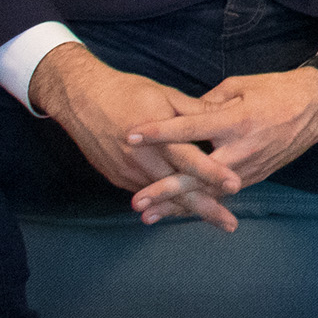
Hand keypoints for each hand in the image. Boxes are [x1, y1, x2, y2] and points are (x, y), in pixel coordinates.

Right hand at [30, 44, 242, 229]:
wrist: (81, 99)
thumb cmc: (128, 92)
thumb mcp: (166, 95)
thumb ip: (196, 110)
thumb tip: (227, 112)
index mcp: (157, 138)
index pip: (189, 160)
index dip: (212, 174)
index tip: (236, 186)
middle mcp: (142, 160)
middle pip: (178, 189)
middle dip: (206, 208)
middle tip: (230, 225)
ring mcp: (127, 172)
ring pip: (163, 196)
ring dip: (188, 208)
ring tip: (217, 219)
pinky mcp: (118, 177)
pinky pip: (147, 193)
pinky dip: (167, 201)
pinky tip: (186, 207)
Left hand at [122, 67, 317, 222]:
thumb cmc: (277, 89)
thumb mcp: (240, 86)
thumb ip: (208, 103)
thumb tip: (181, 116)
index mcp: (237, 120)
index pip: (191, 128)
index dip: (159, 132)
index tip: (131, 135)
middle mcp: (242, 148)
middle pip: (197, 173)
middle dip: (165, 188)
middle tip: (136, 201)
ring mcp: (250, 166)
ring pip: (209, 191)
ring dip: (178, 205)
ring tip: (148, 216)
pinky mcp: (257, 176)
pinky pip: (223, 193)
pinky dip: (199, 202)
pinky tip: (177, 211)